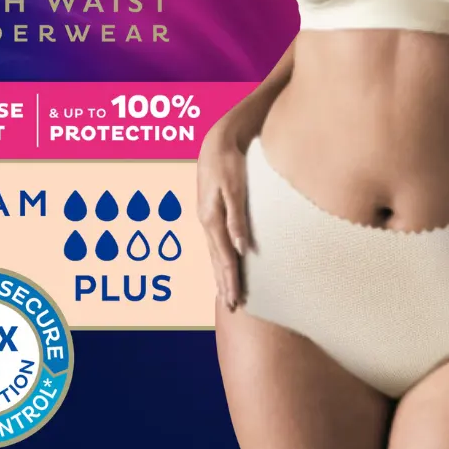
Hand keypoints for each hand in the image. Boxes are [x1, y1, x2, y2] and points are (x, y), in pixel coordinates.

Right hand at [196, 124, 252, 310]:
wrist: (216, 142)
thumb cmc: (228, 163)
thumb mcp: (234, 189)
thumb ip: (237, 219)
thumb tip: (242, 249)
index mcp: (210, 219)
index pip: (223, 257)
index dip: (230, 279)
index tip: (235, 300)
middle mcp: (205, 222)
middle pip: (216, 259)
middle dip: (223, 283)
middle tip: (231, 307)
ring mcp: (206, 218)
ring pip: (214, 253)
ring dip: (220, 274)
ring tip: (225, 294)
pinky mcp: (211, 212)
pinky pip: (215, 242)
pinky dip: (219, 258)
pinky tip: (222, 264)